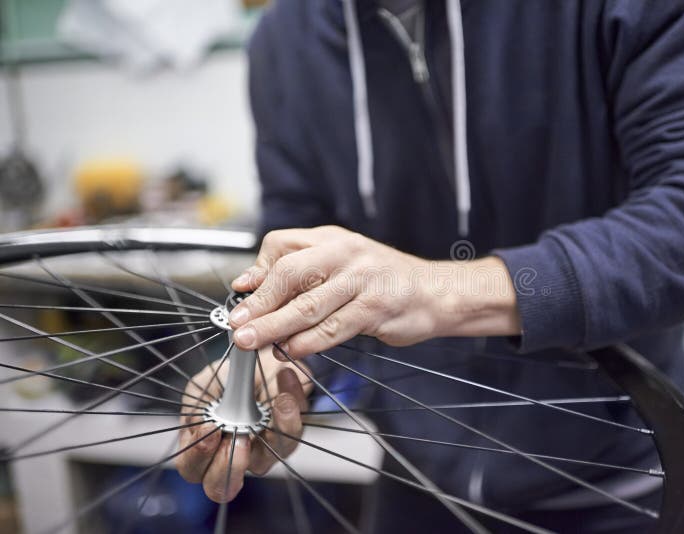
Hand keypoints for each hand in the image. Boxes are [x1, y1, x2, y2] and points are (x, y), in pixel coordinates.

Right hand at [175, 352, 311, 502]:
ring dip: (272, 434)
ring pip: (266, 462)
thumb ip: (198, 404)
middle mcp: (231, 458)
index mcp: (203, 447)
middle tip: (239, 440)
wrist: (258, 362)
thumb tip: (204, 421)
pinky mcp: (288, 438)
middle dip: (231, 466)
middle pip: (223, 487)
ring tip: (277, 404)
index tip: (210, 428)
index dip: (198, 456)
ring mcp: (261, 453)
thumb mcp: (204, 385)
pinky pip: (291, 436)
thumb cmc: (226, 380)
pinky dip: (291, 411)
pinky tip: (286, 394)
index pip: (192, 469)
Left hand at [228, 225, 519, 359]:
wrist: (435, 291)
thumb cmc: (384, 280)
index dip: (257, 271)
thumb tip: (250, 284)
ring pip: (308, 305)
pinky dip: (309, 342)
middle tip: (238, 327)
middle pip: (290, 273)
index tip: (241, 295)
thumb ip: (301, 268)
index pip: (282, 245)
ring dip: (276, 327)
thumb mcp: (342, 262)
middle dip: (260, 304)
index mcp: (332, 239)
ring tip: (253, 343)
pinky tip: (292, 351)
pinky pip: (334, 327)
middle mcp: (345, 253)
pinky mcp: (375, 308)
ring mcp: (362, 280)